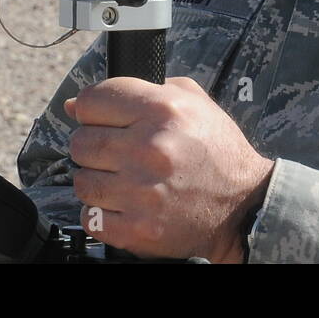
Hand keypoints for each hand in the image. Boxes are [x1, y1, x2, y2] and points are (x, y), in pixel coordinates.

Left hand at [66, 77, 273, 262]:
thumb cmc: (215, 150)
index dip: (91, 109)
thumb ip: (137, 89)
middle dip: (92, 145)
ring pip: (82, 181)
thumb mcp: (192, 101)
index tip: (100, 119)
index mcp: (163, 109)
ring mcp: (142, 192)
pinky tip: (124, 204)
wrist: (243, 206)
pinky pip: (90, 217)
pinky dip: (101, 213)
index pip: (91, 100)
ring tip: (122, 179)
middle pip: (80, 142)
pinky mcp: (138, 228)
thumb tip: (75, 105)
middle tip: (114, 152)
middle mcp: (150, 148)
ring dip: (97, 180)